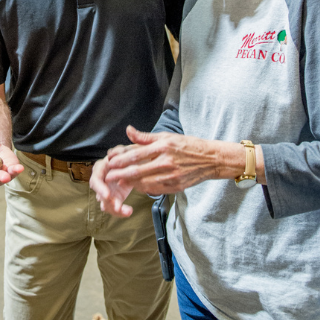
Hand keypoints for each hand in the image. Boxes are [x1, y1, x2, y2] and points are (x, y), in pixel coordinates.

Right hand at [90, 156, 134, 217]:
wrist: (138, 161)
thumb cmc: (130, 154)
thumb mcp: (127, 150)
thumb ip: (119, 151)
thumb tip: (111, 154)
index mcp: (101, 167)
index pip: (96, 179)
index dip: (100, 188)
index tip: (107, 195)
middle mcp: (101, 180)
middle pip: (99, 194)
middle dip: (108, 202)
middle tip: (117, 207)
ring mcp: (107, 190)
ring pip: (105, 204)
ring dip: (114, 209)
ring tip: (127, 211)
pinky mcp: (114, 197)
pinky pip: (114, 207)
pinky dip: (121, 211)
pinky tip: (129, 211)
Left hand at [103, 126, 237, 195]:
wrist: (211, 159)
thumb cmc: (188, 145)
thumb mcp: (168, 136)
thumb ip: (146, 137)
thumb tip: (128, 130)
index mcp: (163, 147)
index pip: (137, 155)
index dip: (121, 160)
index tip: (110, 162)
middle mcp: (166, 162)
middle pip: (138, 171)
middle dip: (121, 175)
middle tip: (108, 177)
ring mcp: (171, 176)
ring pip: (145, 182)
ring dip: (131, 183)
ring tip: (120, 183)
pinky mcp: (176, 186)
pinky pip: (156, 189)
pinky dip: (144, 188)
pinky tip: (138, 186)